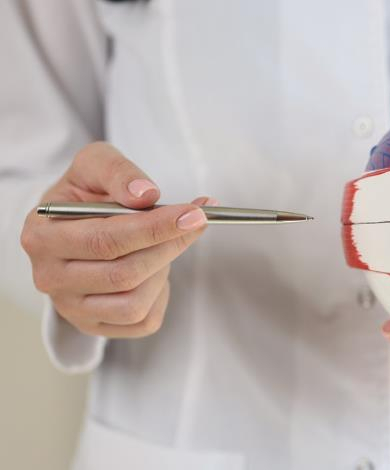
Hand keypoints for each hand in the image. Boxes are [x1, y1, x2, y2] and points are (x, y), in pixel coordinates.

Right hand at [21, 142, 213, 337]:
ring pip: (135, 303)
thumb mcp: (94, 164)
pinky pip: (143, 321)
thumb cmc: (86, 194)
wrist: (75, 225)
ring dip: (163, 270)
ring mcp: (71, 307)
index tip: (194, 214)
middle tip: (197, 221)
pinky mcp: (94, 326)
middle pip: (124, 273)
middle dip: (169, 245)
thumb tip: (145, 194)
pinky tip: (156, 269)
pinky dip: (160, 295)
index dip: (154, 228)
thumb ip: (117, 172)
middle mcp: (49, 278)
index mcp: (41, 237)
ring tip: (163, 244)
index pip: (105, 240)